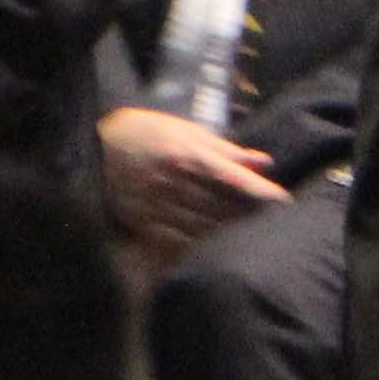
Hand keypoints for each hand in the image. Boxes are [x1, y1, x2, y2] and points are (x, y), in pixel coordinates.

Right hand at [97, 108, 288, 257]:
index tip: (283, 201)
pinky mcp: (144, 222)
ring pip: (203, 226)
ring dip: (229, 232)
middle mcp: (174, 182)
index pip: (233, 178)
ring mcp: (158, 204)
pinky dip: (200, 246)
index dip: (260, 192)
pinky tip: (216, 249)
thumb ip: (225, 149)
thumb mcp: (185, 130)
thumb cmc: (145, 133)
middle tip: (273, 222)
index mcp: (187, 155)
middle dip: (249, 215)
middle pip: (222, 206)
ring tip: (251, 237)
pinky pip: (178, 241)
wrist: (94, 147)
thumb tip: (262, 161)